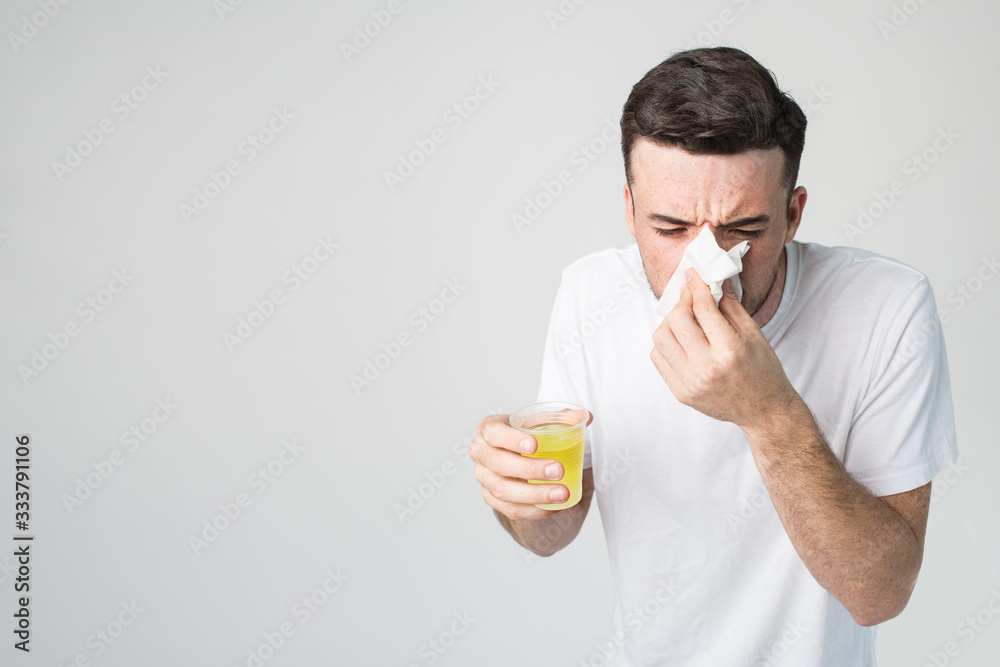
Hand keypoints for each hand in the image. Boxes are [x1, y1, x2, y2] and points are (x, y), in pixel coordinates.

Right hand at [468, 414, 570, 520]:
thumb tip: (581, 417)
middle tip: (558, 470)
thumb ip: (561, 417)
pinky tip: (554, 507)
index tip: (535, 445)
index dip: (511, 439)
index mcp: (488, 429)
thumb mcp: (539, 422)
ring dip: (535, 494)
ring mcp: (483, 478)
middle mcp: (480, 453)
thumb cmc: (527, 436)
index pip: (493, 433)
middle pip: (498, 464)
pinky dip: (534, 511)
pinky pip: (510, 510)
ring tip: (562, 493)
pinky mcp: (490, 498)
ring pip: (502, 491)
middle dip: (530, 469)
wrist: (515, 456)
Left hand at [650, 268, 801, 431]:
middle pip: (675, 320)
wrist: (763, 411)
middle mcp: (707, 368)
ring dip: (670, 322)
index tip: (692, 275)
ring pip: (661, 338)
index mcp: (730, 351)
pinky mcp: (681, 393)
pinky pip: (658, 358)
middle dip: (681, 302)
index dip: (695, 286)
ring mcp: (690, 383)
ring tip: (685, 320)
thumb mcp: (754, 334)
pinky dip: (666, 344)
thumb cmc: (763, 371)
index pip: (702, 308)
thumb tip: (712, 280)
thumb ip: (730, 305)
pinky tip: (682, 340)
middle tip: (690, 297)